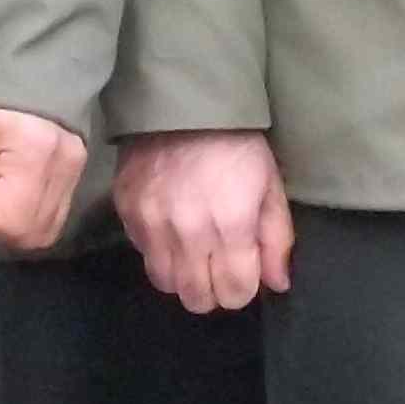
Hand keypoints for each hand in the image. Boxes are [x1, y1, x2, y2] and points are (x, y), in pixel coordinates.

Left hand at [0, 105, 83, 254]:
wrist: (27, 55)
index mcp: (35, 153)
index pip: (9, 222)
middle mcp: (65, 166)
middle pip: (33, 235)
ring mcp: (77, 166)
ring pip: (47, 228)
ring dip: (12, 223)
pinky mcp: (77, 164)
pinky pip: (54, 210)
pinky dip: (27, 213)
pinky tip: (6, 189)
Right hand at [114, 128, 290, 313]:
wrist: (183, 104)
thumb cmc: (237, 144)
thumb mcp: (270, 185)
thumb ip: (276, 238)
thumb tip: (278, 283)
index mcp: (231, 224)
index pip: (235, 293)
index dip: (244, 289)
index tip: (245, 273)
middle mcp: (189, 232)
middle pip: (197, 299)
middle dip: (215, 291)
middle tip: (220, 268)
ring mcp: (152, 225)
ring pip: (167, 285)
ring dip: (185, 277)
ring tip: (196, 254)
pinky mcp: (127, 214)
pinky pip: (144, 256)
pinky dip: (160, 253)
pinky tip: (172, 232)